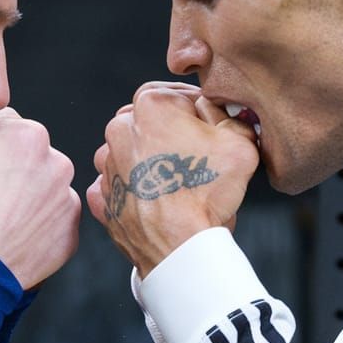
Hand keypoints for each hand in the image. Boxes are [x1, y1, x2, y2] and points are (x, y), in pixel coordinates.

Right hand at [0, 109, 80, 289]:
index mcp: (30, 136)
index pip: (2, 128)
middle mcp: (59, 165)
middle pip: (27, 158)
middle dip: (6, 169)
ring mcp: (67, 202)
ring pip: (42, 190)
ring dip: (23, 197)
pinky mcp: (69, 234)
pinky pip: (50, 222)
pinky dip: (33, 226)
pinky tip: (10, 234)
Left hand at [86, 83, 258, 276]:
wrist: (178, 247)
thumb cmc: (207, 193)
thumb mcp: (240, 141)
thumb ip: (229, 116)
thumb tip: (218, 111)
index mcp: (152, 106)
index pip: (177, 95)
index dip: (199, 111)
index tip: (212, 129)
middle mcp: (120, 129)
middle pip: (150, 121)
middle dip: (172, 134)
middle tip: (197, 156)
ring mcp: (107, 164)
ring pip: (130, 151)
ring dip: (151, 161)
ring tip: (177, 182)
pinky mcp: (102, 196)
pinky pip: (118, 184)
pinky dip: (135, 190)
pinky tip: (157, 200)